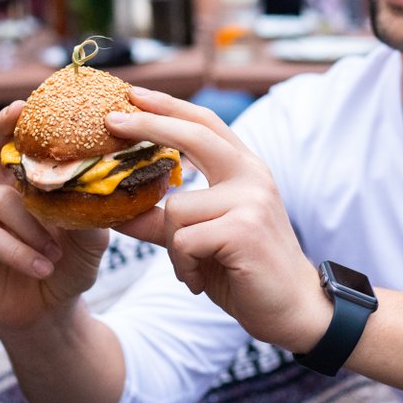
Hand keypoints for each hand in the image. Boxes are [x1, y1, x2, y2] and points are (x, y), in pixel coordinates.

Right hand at [0, 102, 110, 336]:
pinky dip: (21, 251)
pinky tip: (43, 265)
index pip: (22, 137)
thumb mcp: (91, 236)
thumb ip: (92, 210)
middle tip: (19, 112)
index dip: (22, 116)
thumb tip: (104, 185)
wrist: (49, 306)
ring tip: (58, 252)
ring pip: (5, 200)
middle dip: (4, 125)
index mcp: (28, 175)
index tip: (31, 100)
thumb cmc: (71, 261)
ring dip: (36, 227)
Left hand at [111, 88, 330, 354]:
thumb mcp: (201, 237)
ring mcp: (251, 199)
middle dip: (147, 125)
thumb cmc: (244, 269)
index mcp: (245, 169)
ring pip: (176, 208)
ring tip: (191, 269)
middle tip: (111, 121)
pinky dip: (182, 266)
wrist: (292, 308)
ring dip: (173, 247)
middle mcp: (252, 175)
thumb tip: (114, 211)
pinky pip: (183, 241)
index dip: (169, 105)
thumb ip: (164, 220)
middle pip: (192, 135)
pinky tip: (198, 279)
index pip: (204, 123)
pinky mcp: (243, 229)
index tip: (133, 94)